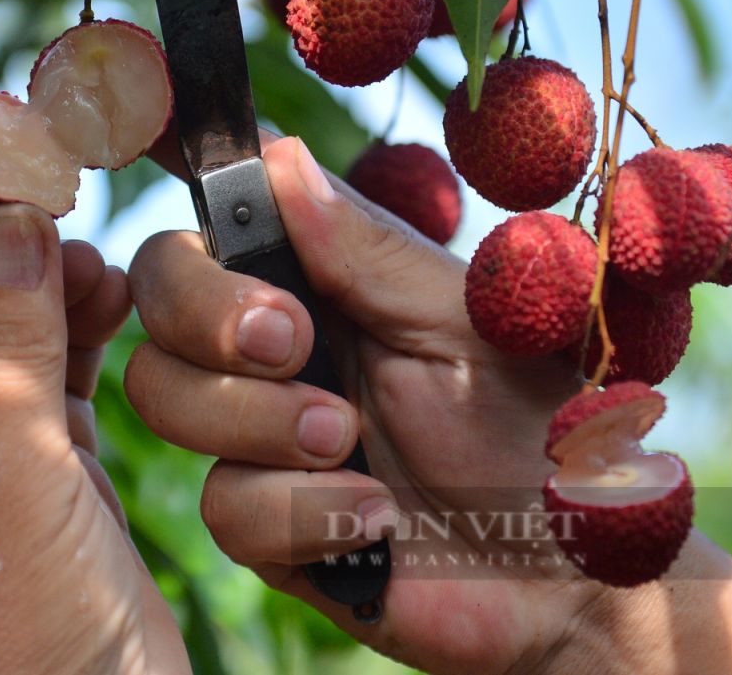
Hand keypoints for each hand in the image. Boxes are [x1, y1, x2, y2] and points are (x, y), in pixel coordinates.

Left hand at [0, 94, 188, 674]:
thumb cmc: (25, 650)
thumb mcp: (13, 479)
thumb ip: (6, 339)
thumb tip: (3, 211)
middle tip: (26, 130)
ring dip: (35, 266)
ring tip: (79, 202)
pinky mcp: (40, 483)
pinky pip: (46, 376)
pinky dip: (76, 326)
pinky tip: (110, 284)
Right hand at [126, 134, 603, 674]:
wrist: (576, 573)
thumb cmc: (542, 429)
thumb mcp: (466, 321)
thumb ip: (365, 251)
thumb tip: (276, 158)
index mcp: (322, 276)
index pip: (214, 217)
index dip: (192, 204)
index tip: (222, 215)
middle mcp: (276, 347)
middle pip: (155, 296)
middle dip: (207, 314)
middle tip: (293, 342)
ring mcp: (261, 437)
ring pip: (163, 395)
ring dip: (254, 417)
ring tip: (346, 438)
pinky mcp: (268, 529)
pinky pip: (224, 506)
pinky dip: (301, 509)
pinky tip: (375, 519)